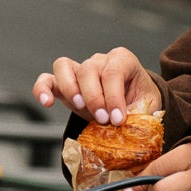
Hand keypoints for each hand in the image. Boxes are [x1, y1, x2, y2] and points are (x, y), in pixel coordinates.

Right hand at [33, 47, 156, 125]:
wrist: (132, 102)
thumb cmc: (140, 101)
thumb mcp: (147, 106)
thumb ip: (139, 115)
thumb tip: (130, 130)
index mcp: (122, 60)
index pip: (113, 71)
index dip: (114, 96)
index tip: (117, 119)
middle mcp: (99, 60)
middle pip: (88, 69)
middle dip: (94, 97)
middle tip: (103, 120)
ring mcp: (79, 70)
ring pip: (65, 67)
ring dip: (71, 89)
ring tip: (80, 108)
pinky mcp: (64, 84)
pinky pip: (47, 79)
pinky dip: (42, 89)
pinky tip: (46, 102)